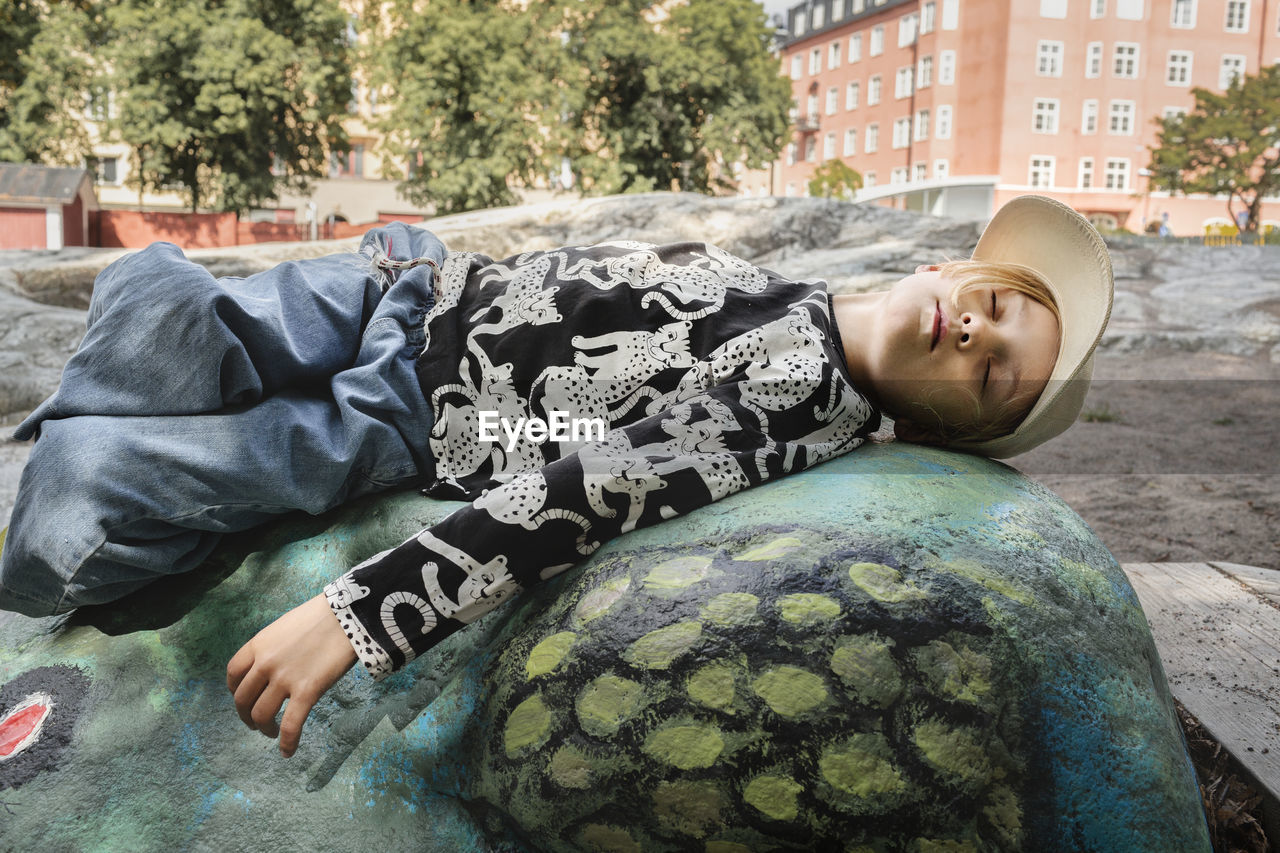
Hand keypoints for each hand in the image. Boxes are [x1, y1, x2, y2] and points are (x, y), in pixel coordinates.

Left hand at [226, 592, 357, 757]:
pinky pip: (290, 725)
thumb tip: (275, 666)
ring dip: (264, 729)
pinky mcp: (307, 691)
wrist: (348, 614)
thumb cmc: (322, 616)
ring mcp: (285, 678)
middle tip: (256, 723)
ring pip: (262, 715)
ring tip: (272, 733)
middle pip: (243, 699)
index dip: (236, 691)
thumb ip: (273, 647)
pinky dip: (287, 742)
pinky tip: (287, 752)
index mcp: (258, 645)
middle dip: (246, 716)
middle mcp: (265, 663)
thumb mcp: (285, 627)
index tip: (245, 698)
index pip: (233, 674)